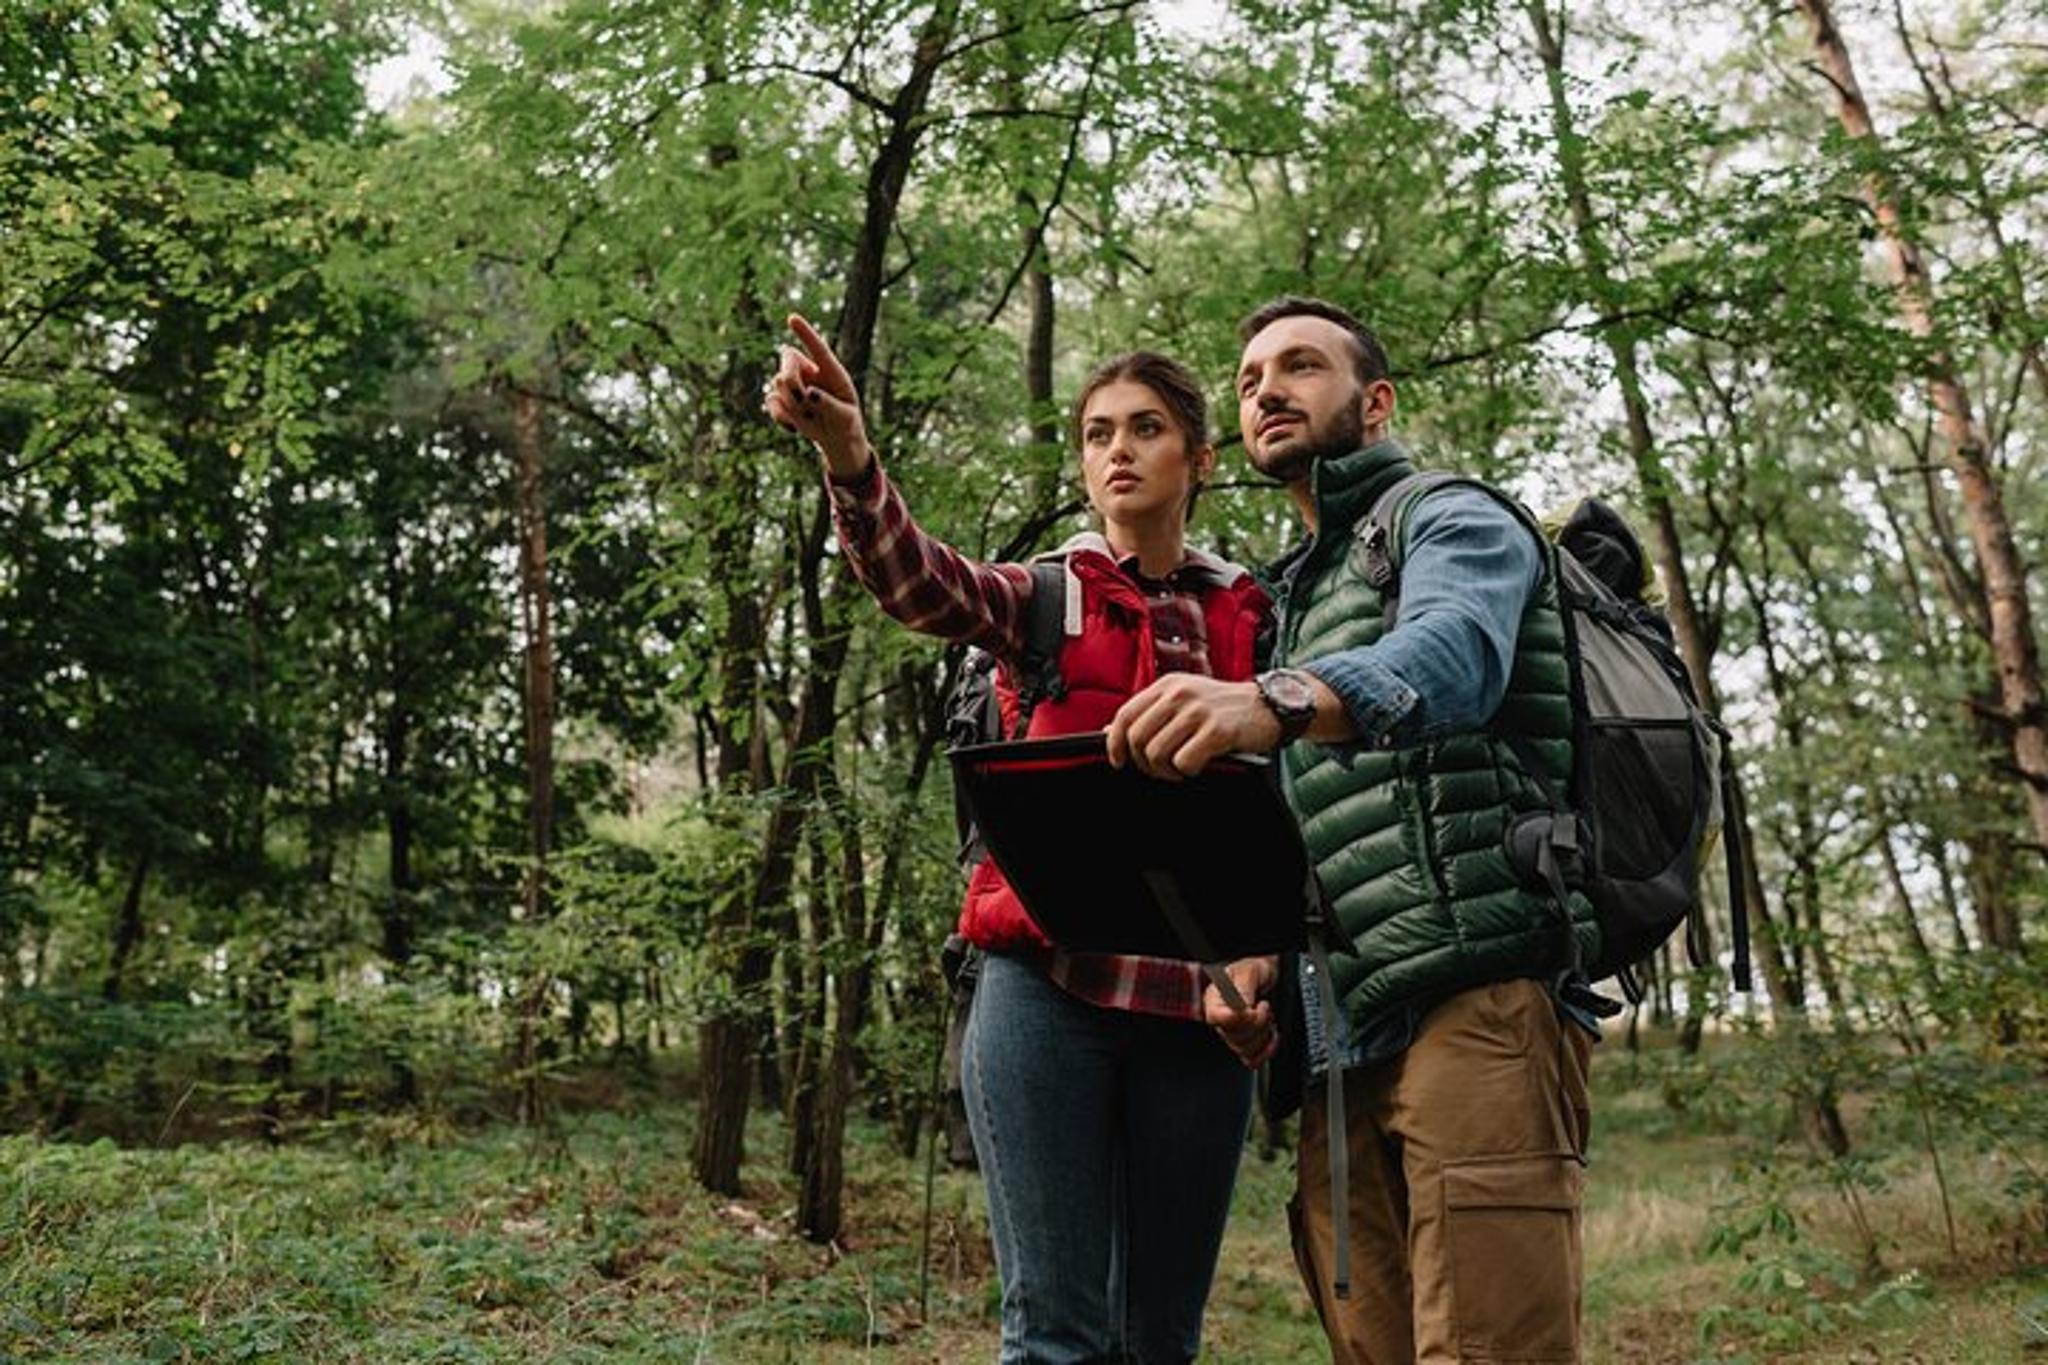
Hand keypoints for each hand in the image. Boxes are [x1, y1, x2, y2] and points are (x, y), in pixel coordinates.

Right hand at [763, 313, 870, 478]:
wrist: (836, 438)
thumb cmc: (845, 423)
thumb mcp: (845, 418)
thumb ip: (830, 405)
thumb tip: (810, 394)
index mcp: (830, 370)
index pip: (817, 348)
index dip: (805, 333)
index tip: (792, 318)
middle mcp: (809, 372)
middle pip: (788, 358)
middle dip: (790, 376)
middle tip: (801, 397)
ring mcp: (793, 385)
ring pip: (779, 382)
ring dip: (792, 403)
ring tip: (810, 419)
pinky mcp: (781, 400)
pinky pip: (771, 401)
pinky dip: (781, 416)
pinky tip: (794, 428)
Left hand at [1105, 674, 1281, 779]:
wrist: (1269, 706)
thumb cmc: (1224, 709)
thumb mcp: (1185, 700)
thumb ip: (1152, 712)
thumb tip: (1111, 731)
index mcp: (1168, 685)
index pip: (1126, 714)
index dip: (1115, 743)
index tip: (1118, 760)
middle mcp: (1180, 694)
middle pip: (1137, 738)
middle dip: (1143, 763)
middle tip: (1160, 770)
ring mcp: (1198, 711)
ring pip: (1157, 753)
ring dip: (1166, 771)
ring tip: (1180, 769)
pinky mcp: (1217, 731)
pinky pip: (1183, 762)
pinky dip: (1188, 772)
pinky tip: (1199, 766)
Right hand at [1205, 955, 1279, 1068]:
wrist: (1266, 970)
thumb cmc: (1254, 966)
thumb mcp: (1249, 971)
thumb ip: (1243, 990)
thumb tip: (1240, 1010)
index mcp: (1214, 999)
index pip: (1216, 1018)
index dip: (1239, 1018)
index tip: (1255, 1007)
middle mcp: (1221, 1018)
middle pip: (1233, 1037)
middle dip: (1257, 1024)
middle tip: (1264, 1006)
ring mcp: (1232, 1032)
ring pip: (1243, 1050)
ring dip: (1263, 1036)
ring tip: (1268, 1017)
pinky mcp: (1245, 1042)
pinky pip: (1251, 1060)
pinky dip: (1265, 1051)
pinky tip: (1271, 1036)